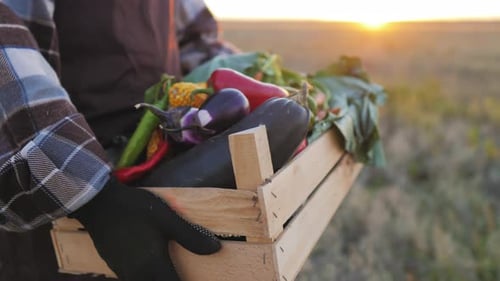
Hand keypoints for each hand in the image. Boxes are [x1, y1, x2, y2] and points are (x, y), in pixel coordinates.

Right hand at [71, 177, 220, 280]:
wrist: (98, 203)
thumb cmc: (136, 209)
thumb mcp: (167, 219)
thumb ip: (191, 236)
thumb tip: (216, 249)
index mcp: (154, 266)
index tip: (196, 279)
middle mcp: (138, 275)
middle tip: (185, 274)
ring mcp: (123, 272)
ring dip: (161, 279)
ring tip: (172, 272)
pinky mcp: (115, 266)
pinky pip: (134, 280)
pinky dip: (148, 278)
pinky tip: (153, 270)